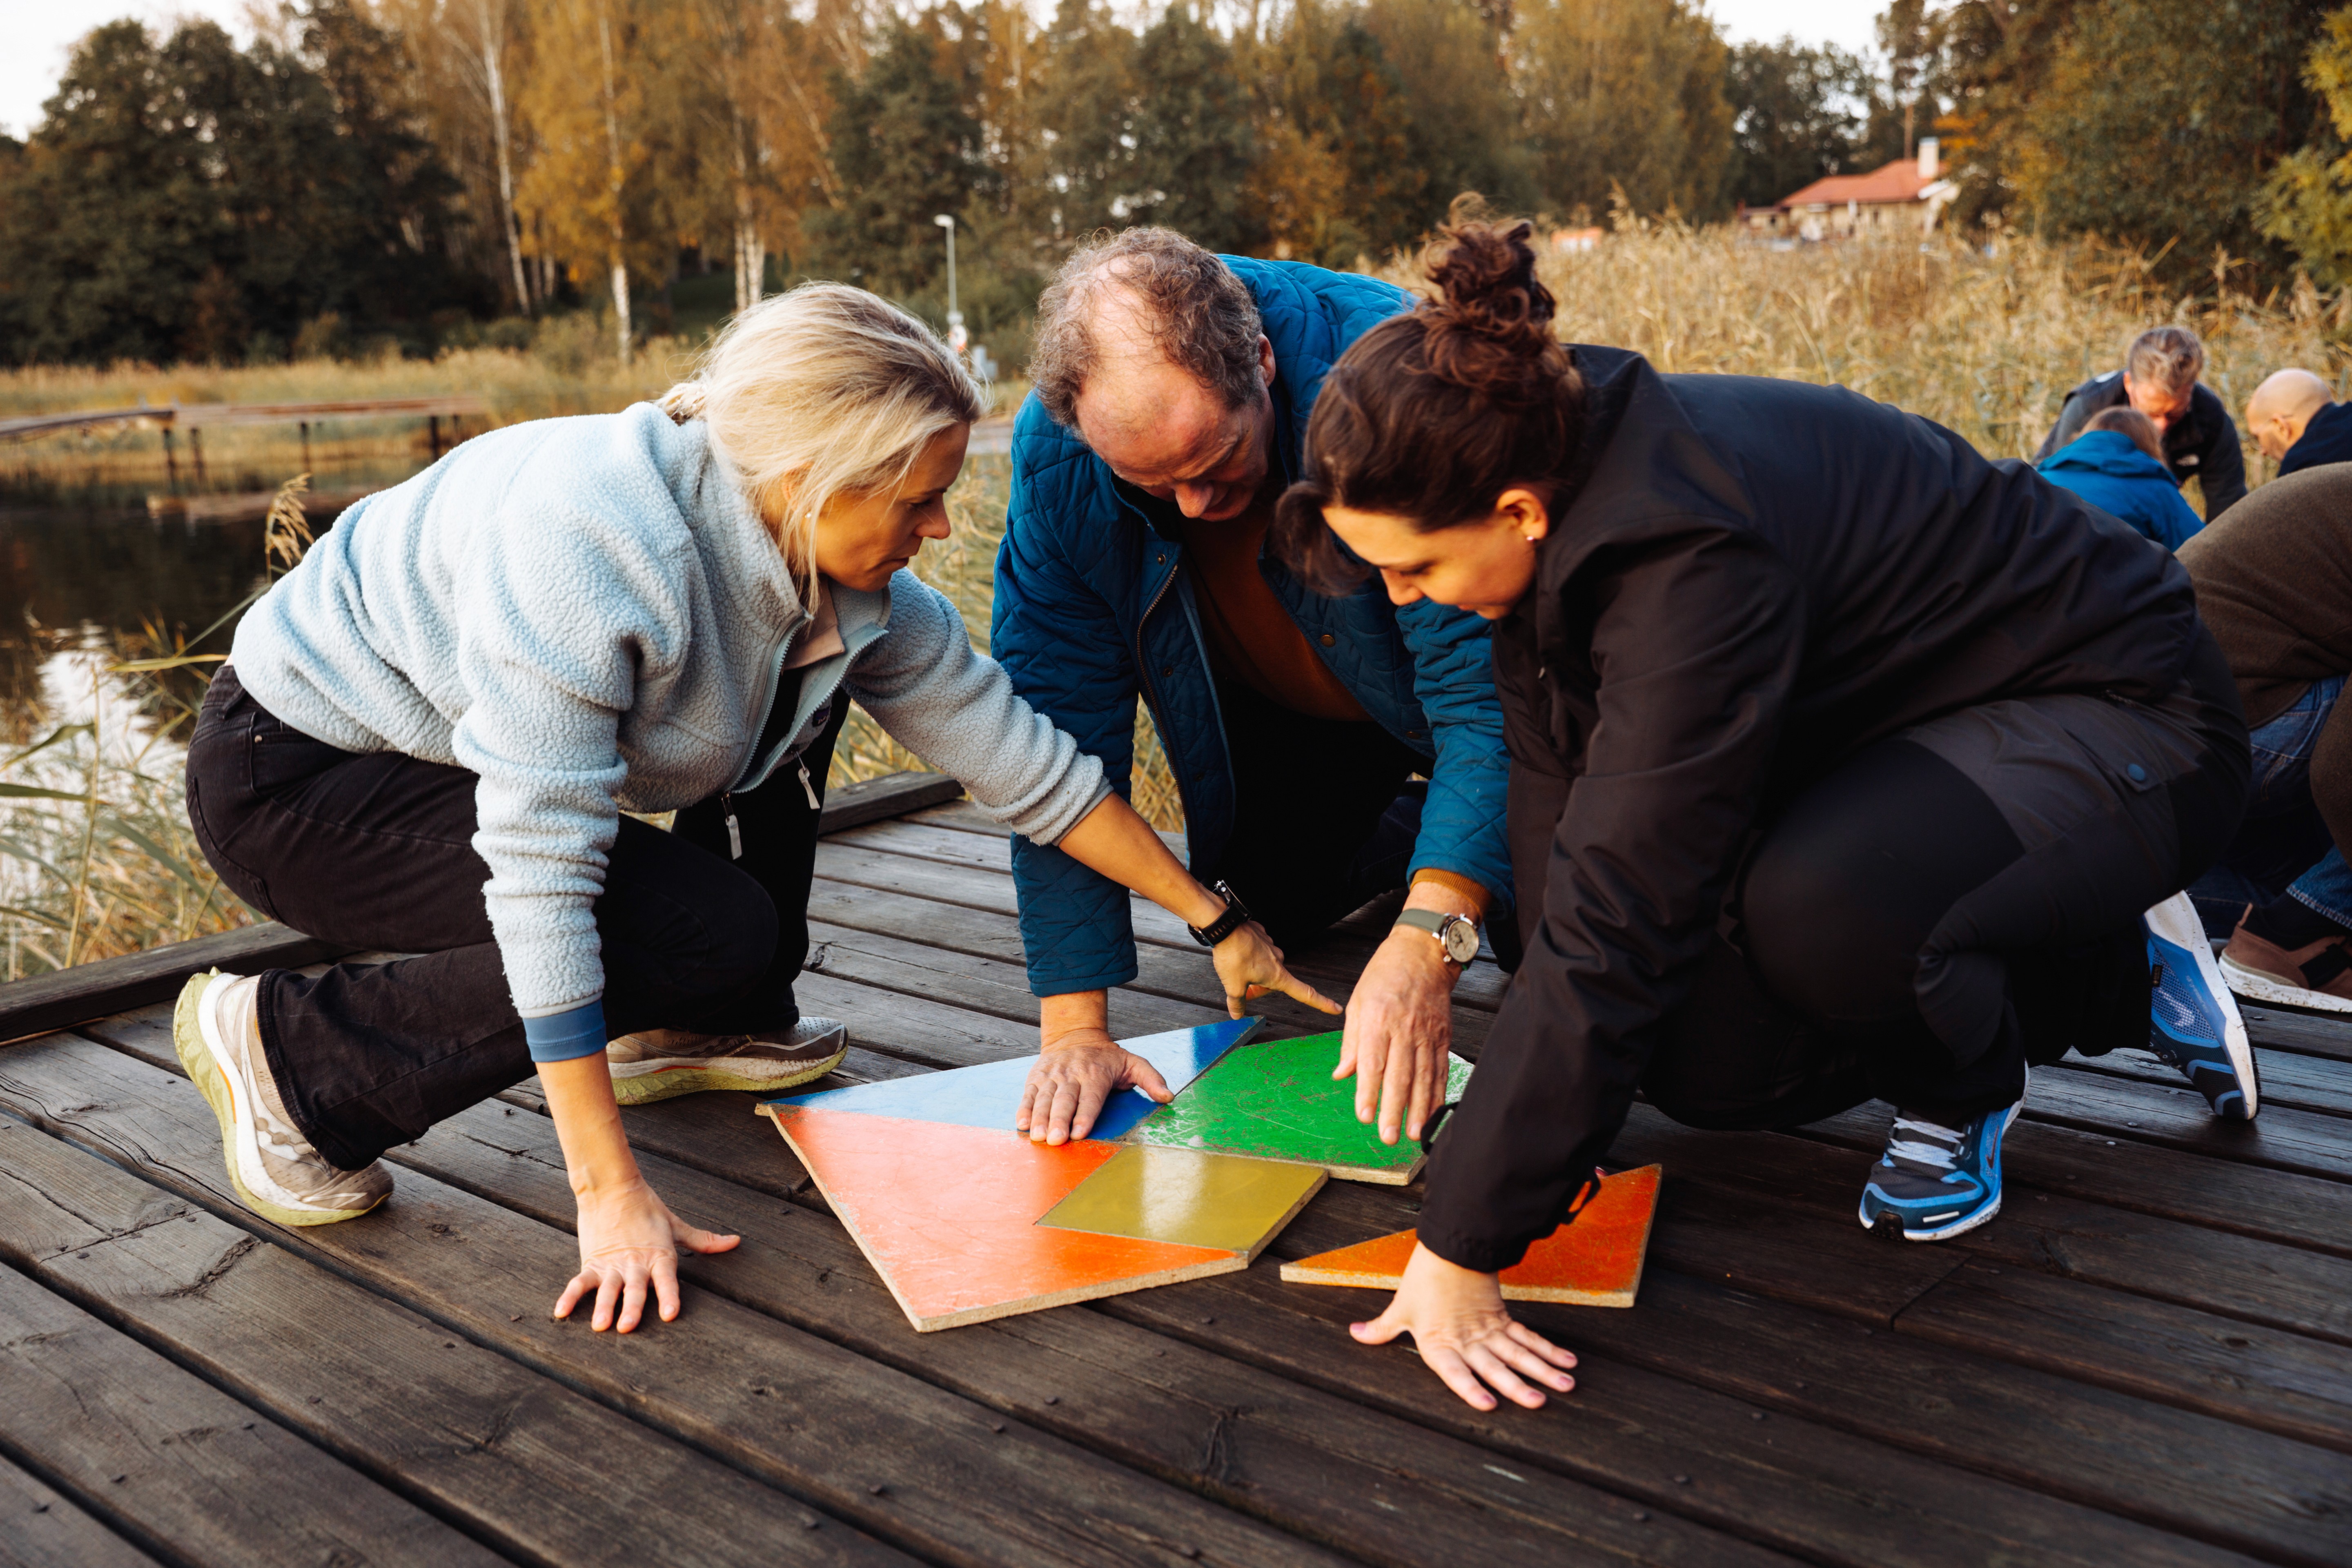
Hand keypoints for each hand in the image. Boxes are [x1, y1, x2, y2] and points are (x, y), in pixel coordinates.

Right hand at [554, 1178, 739, 1331]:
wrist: (613, 1188)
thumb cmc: (648, 1208)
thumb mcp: (676, 1225)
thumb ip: (703, 1240)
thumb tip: (734, 1242)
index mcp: (659, 1255)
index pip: (667, 1280)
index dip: (670, 1296)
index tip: (671, 1314)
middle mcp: (636, 1263)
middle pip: (635, 1289)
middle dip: (632, 1308)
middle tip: (627, 1327)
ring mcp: (612, 1264)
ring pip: (608, 1289)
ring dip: (603, 1307)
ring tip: (600, 1325)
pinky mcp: (591, 1261)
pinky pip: (579, 1282)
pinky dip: (570, 1297)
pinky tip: (561, 1313)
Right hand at [1018, 1028, 1171, 1143]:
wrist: (1075, 1034)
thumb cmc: (1107, 1057)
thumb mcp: (1133, 1062)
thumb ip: (1151, 1078)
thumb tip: (1168, 1096)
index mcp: (1096, 1074)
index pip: (1090, 1098)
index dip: (1084, 1116)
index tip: (1078, 1132)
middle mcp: (1072, 1075)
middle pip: (1064, 1101)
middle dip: (1059, 1120)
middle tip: (1055, 1139)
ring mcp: (1052, 1076)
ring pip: (1044, 1099)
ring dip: (1040, 1118)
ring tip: (1038, 1136)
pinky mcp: (1036, 1077)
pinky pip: (1029, 1094)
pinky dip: (1025, 1109)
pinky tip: (1022, 1124)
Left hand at [1211, 920, 1341, 1019]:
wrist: (1225, 927)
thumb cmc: (1232, 956)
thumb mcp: (1232, 986)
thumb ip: (1237, 1002)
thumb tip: (1237, 1014)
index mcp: (1277, 976)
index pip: (1305, 993)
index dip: (1321, 1003)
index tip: (1336, 1008)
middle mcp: (1278, 960)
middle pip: (1274, 981)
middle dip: (1260, 987)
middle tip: (1241, 989)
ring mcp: (1270, 946)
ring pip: (1264, 965)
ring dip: (1252, 970)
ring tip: (1235, 967)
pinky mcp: (1261, 935)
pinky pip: (1257, 950)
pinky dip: (1248, 955)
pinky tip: (1237, 953)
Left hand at [1337, 925, 1456, 1143]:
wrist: (1423, 953)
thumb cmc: (1385, 975)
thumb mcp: (1358, 1002)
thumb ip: (1351, 1041)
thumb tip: (1342, 1073)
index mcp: (1378, 1019)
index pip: (1372, 1062)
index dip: (1368, 1091)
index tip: (1364, 1115)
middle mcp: (1404, 1028)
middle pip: (1399, 1075)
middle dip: (1394, 1109)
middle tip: (1389, 1136)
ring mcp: (1427, 1033)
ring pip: (1423, 1076)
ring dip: (1419, 1108)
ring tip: (1413, 1133)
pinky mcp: (1443, 1036)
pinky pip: (1440, 1069)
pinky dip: (1437, 1093)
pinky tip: (1433, 1113)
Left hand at [1352, 1242, 1577, 1410]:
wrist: (1450, 1246)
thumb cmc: (1423, 1280)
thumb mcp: (1400, 1308)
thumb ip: (1381, 1329)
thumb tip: (1355, 1334)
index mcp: (1440, 1344)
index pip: (1456, 1371)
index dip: (1471, 1389)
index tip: (1489, 1405)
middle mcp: (1467, 1341)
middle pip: (1495, 1366)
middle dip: (1518, 1385)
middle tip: (1539, 1402)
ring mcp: (1489, 1330)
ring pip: (1520, 1353)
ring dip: (1544, 1369)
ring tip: (1567, 1386)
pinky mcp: (1503, 1318)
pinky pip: (1529, 1337)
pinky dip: (1549, 1349)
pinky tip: (1568, 1361)